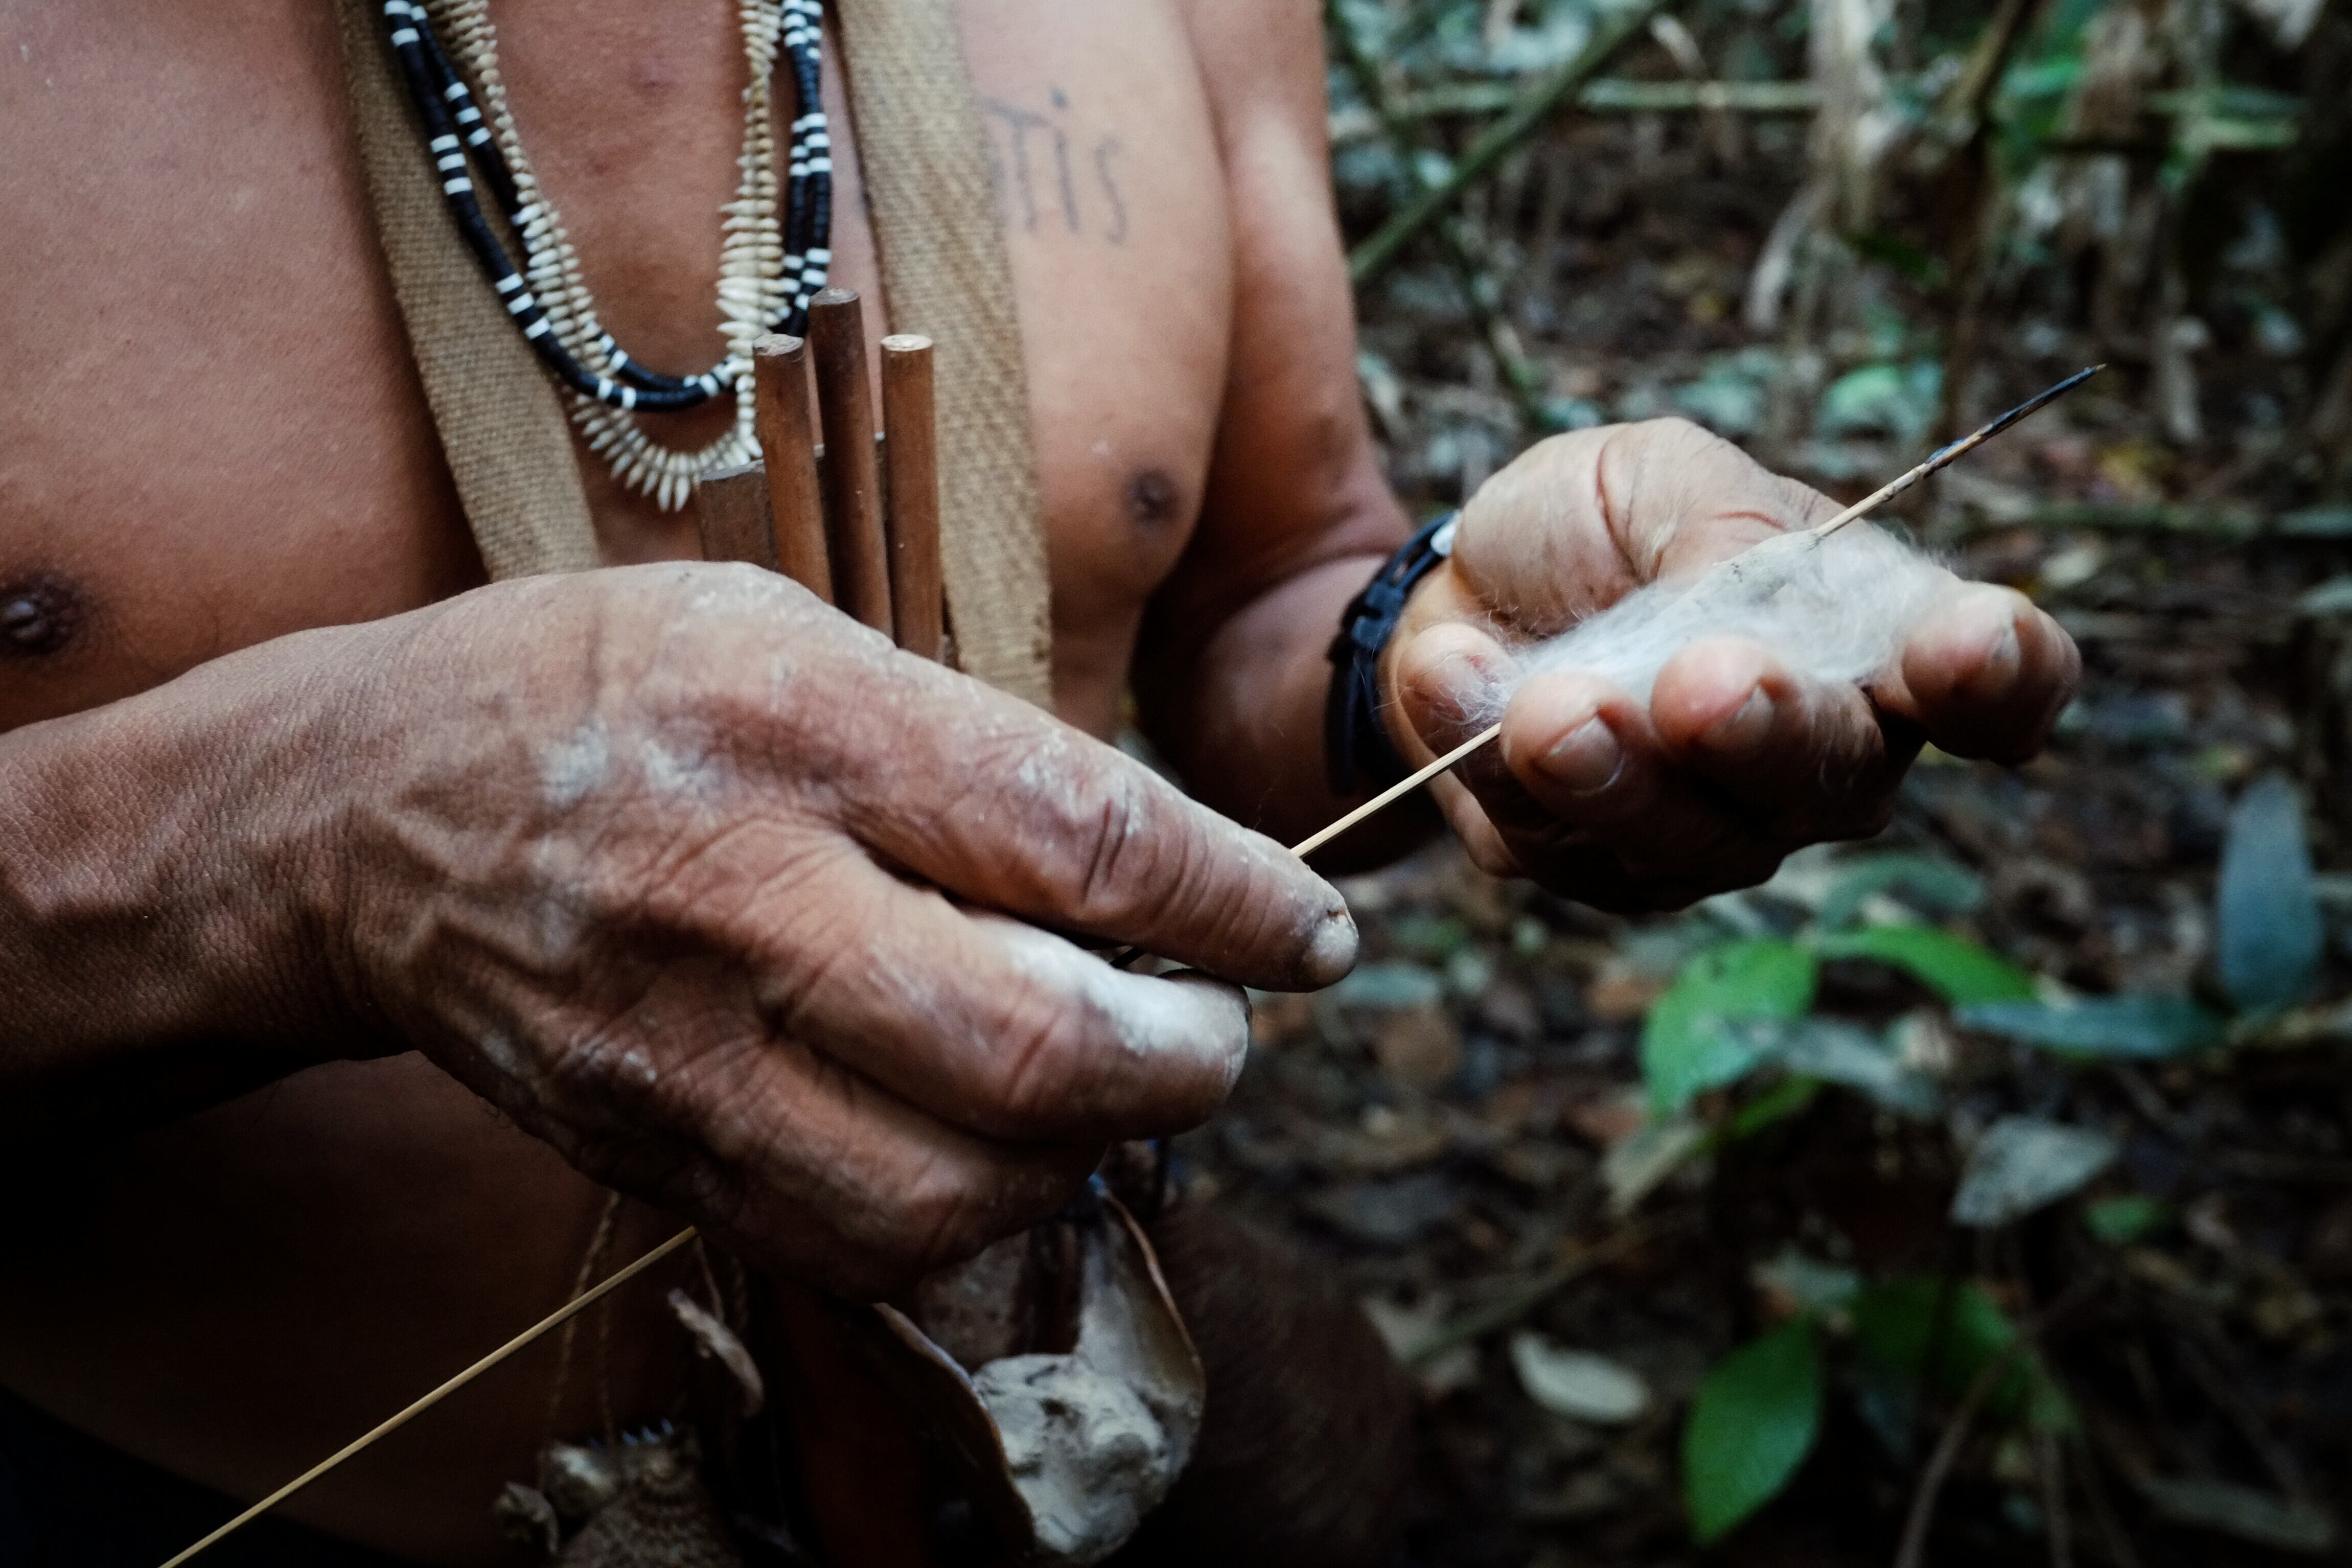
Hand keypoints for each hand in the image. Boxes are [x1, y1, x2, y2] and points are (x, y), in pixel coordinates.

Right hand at [305, 565, 1355, 1293]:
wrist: (368, 814)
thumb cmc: (610, 687)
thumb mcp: (797, 627)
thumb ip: (974, 746)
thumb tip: (1156, 872)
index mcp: (799, 726)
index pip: (1079, 840)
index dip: (1237, 905)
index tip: (1313, 931)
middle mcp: (740, 898)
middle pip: (1033, 1053)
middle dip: (1189, 1058)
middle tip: (1223, 1027)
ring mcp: (687, 1052)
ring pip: (957, 1191)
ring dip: (1091, 1156)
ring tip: (1116, 1084)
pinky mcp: (656, 1156)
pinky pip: (861, 1245)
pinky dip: (977, 1214)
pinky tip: (1002, 1142)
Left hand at [1381, 420, 2078, 911]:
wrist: (1464, 588)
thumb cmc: (1596, 529)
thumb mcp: (1659, 476)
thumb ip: (1721, 530)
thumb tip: (1748, 599)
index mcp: (1881, 640)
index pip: (2002, 680)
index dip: (2002, 678)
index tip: (1963, 648)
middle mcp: (1824, 757)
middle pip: (1838, 780)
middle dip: (1769, 733)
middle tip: (1706, 686)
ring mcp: (1715, 832)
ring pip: (1692, 837)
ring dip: (1615, 771)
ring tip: (1549, 709)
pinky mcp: (1599, 867)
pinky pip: (1554, 838)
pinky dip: (1489, 754)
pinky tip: (1448, 671)